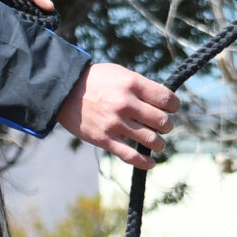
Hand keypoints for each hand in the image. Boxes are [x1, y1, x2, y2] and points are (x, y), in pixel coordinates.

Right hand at [57, 64, 177, 169]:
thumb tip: (164, 101)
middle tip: (162, 126)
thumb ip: (141, 87)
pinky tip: (150, 162)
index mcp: (132, 84)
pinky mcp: (104, 139)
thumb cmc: (95, 80)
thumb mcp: (120, 74)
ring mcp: (115, 123)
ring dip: (159, 144)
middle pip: (162, 122)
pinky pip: (130, 156)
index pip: (167, 99)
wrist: (62, 91)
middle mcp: (125, 104)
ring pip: (151, 140)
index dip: (174, 106)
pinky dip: (145, 162)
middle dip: (167, 126)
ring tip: (157, 142)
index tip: (171, 109)